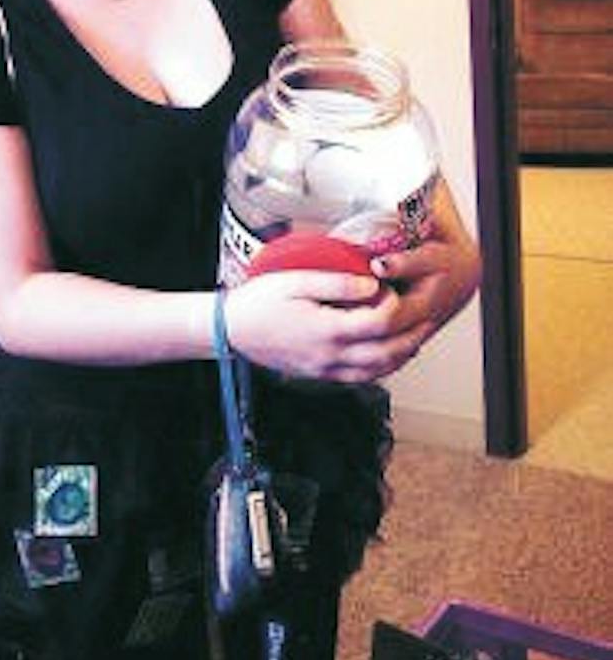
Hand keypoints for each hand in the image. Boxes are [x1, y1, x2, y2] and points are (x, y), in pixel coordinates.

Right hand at [225, 179, 480, 383]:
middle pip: (387, 351)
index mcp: (328, 329)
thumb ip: (336, 283)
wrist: (231, 331)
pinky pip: (362, 378)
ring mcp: (327, 369)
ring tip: (416, 334)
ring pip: (379, 370)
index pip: (379, 322)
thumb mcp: (295, 281)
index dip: (395, 306)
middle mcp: (332, 355)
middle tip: (428, 315)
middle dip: (412, 334)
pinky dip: (384, 367)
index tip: (394, 288)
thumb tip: (372, 284)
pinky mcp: (321, 375)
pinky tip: (389, 353)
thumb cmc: (259, 302)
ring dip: (403, 354)